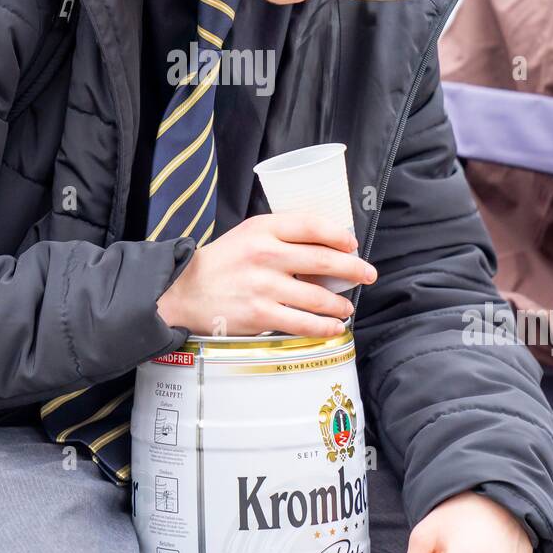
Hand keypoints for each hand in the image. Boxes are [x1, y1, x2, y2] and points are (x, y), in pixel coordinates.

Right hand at [156, 213, 376, 337]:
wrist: (184, 291)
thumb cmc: (222, 263)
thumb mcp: (248, 235)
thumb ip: (282, 236)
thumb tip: (326, 246)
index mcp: (263, 229)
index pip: (312, 225)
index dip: (339, 235)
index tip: (352, 244)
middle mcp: (265, 254)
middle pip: (324, 260)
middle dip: (354, 269)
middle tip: (368, 274)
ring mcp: (263, 286)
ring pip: (318, 296)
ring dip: (341, 304)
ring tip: (347, 307)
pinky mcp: (260, 315)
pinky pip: (303, 323)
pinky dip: (325, 327)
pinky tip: (334, 327)